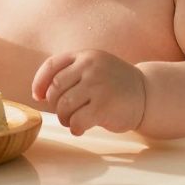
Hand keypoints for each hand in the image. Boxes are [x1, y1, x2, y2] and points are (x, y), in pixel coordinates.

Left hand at [31, 49, 145, 135]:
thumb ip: (71, 72)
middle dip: (54, 105)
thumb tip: (40, 93)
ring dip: (64, 118)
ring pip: (63, 106)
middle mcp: (90, 67)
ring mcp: (97, 86)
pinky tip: (81, 128)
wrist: (147, 94)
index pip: (51, 66)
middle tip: (64, 113)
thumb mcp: (94, 67)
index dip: (39, 83)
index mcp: (85, 56)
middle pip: (55, 89)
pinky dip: (74, 128)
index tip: (37, 96)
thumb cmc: (114, 85)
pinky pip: (76, 121)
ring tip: (73, 121)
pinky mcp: (104, 106)